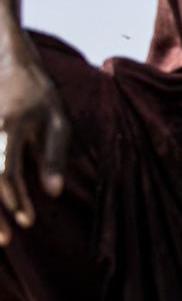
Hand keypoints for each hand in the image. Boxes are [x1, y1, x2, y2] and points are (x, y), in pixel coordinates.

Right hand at [0, 36, 68, 242]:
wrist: (6, 59)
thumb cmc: (38, 91)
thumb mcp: (57, 121)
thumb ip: (54, 157)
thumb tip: (53, 193)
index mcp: (6, 127)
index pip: (4, 171)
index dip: (15, 199)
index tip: (27, 221)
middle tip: (5, 241)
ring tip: (0, 234)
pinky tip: (1, 208)